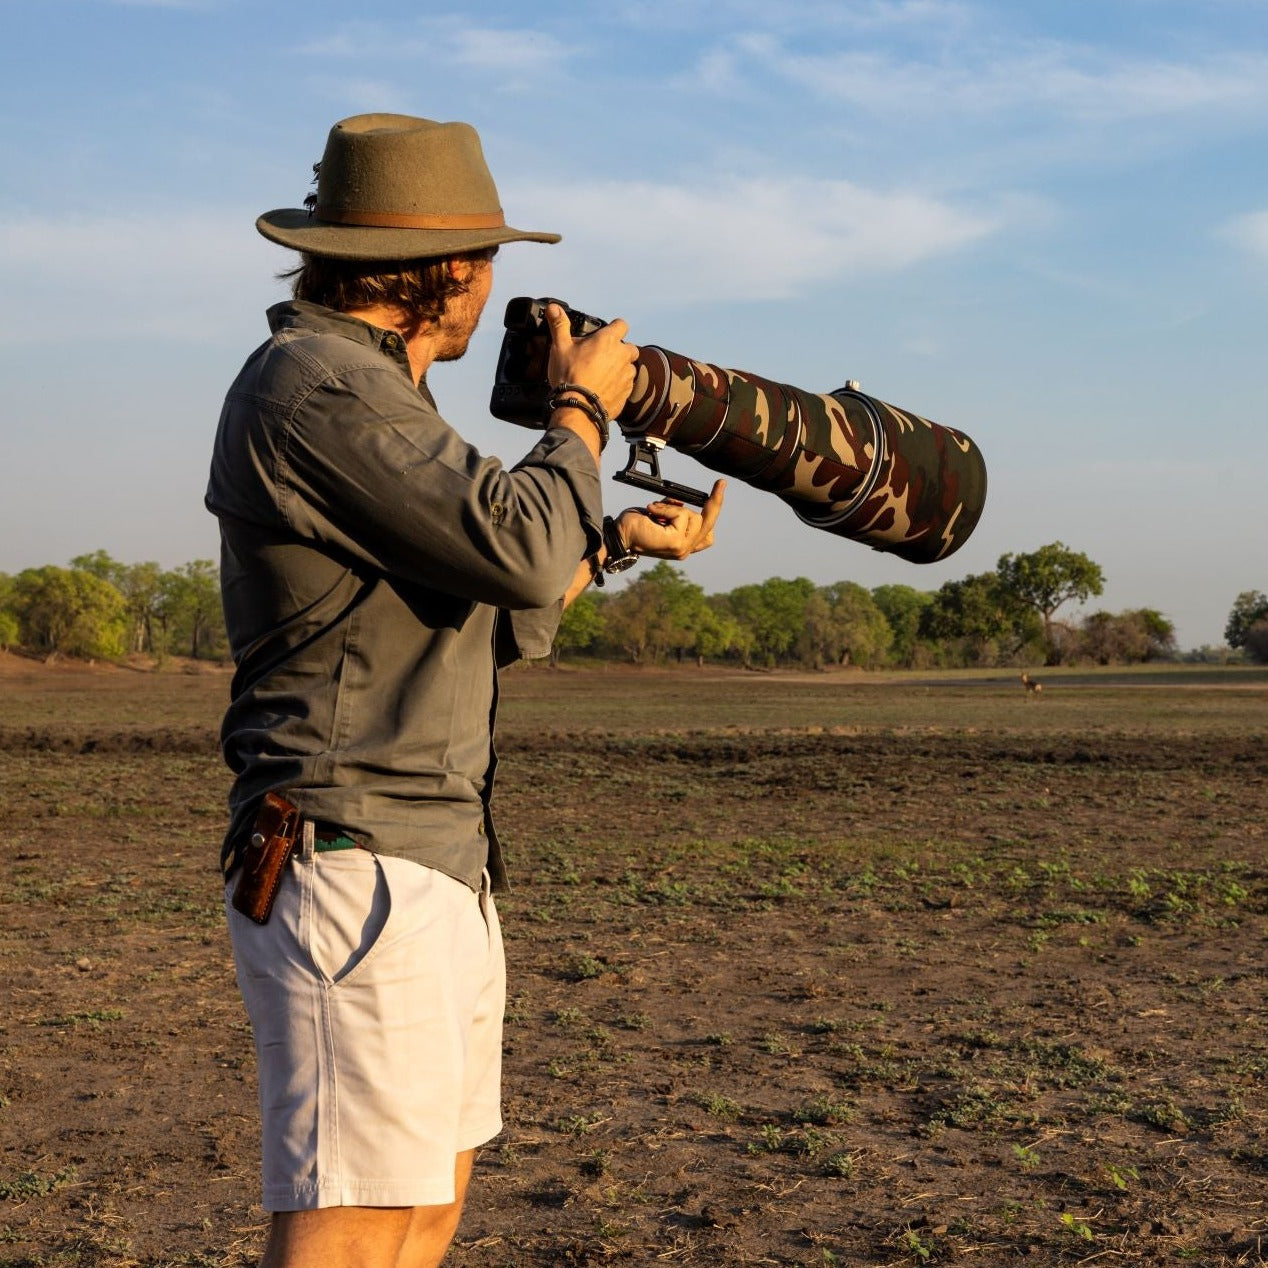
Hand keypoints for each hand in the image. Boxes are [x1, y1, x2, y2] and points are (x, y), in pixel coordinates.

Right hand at [545, 303, 637, 420]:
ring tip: (603, 375)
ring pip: (630, 367)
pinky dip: (619, 385)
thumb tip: (553, 307)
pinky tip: (605, 389)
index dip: (615, 327)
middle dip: (620, 350)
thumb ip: (559, 325)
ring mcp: (626, 375)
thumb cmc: (569, 376)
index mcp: (608, 340)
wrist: (578, 408)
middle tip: (603, 357)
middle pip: (629, 348)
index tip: (607, 333)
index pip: (621, 324)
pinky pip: (627, 385)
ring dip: (621, 369)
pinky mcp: (627, 393)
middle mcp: (622, 356)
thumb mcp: (560, 347)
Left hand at [615, 481, 725, 559]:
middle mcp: (685, 550)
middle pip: (707, 522)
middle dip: (713, 501)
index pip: (708, 533)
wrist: (619, 535)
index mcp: (683, 545)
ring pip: (693, 516)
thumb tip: (682, 502)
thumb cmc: (635, 526)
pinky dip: (667, 508)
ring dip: (673, 508)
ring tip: (655, 512)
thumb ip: (675, 513)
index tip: (721, 487)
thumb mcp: (660, 515)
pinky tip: (653, 512)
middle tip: (720, 483)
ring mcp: (682, 548)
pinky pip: (681, 515)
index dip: (716, 509)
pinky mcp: (676, 543)